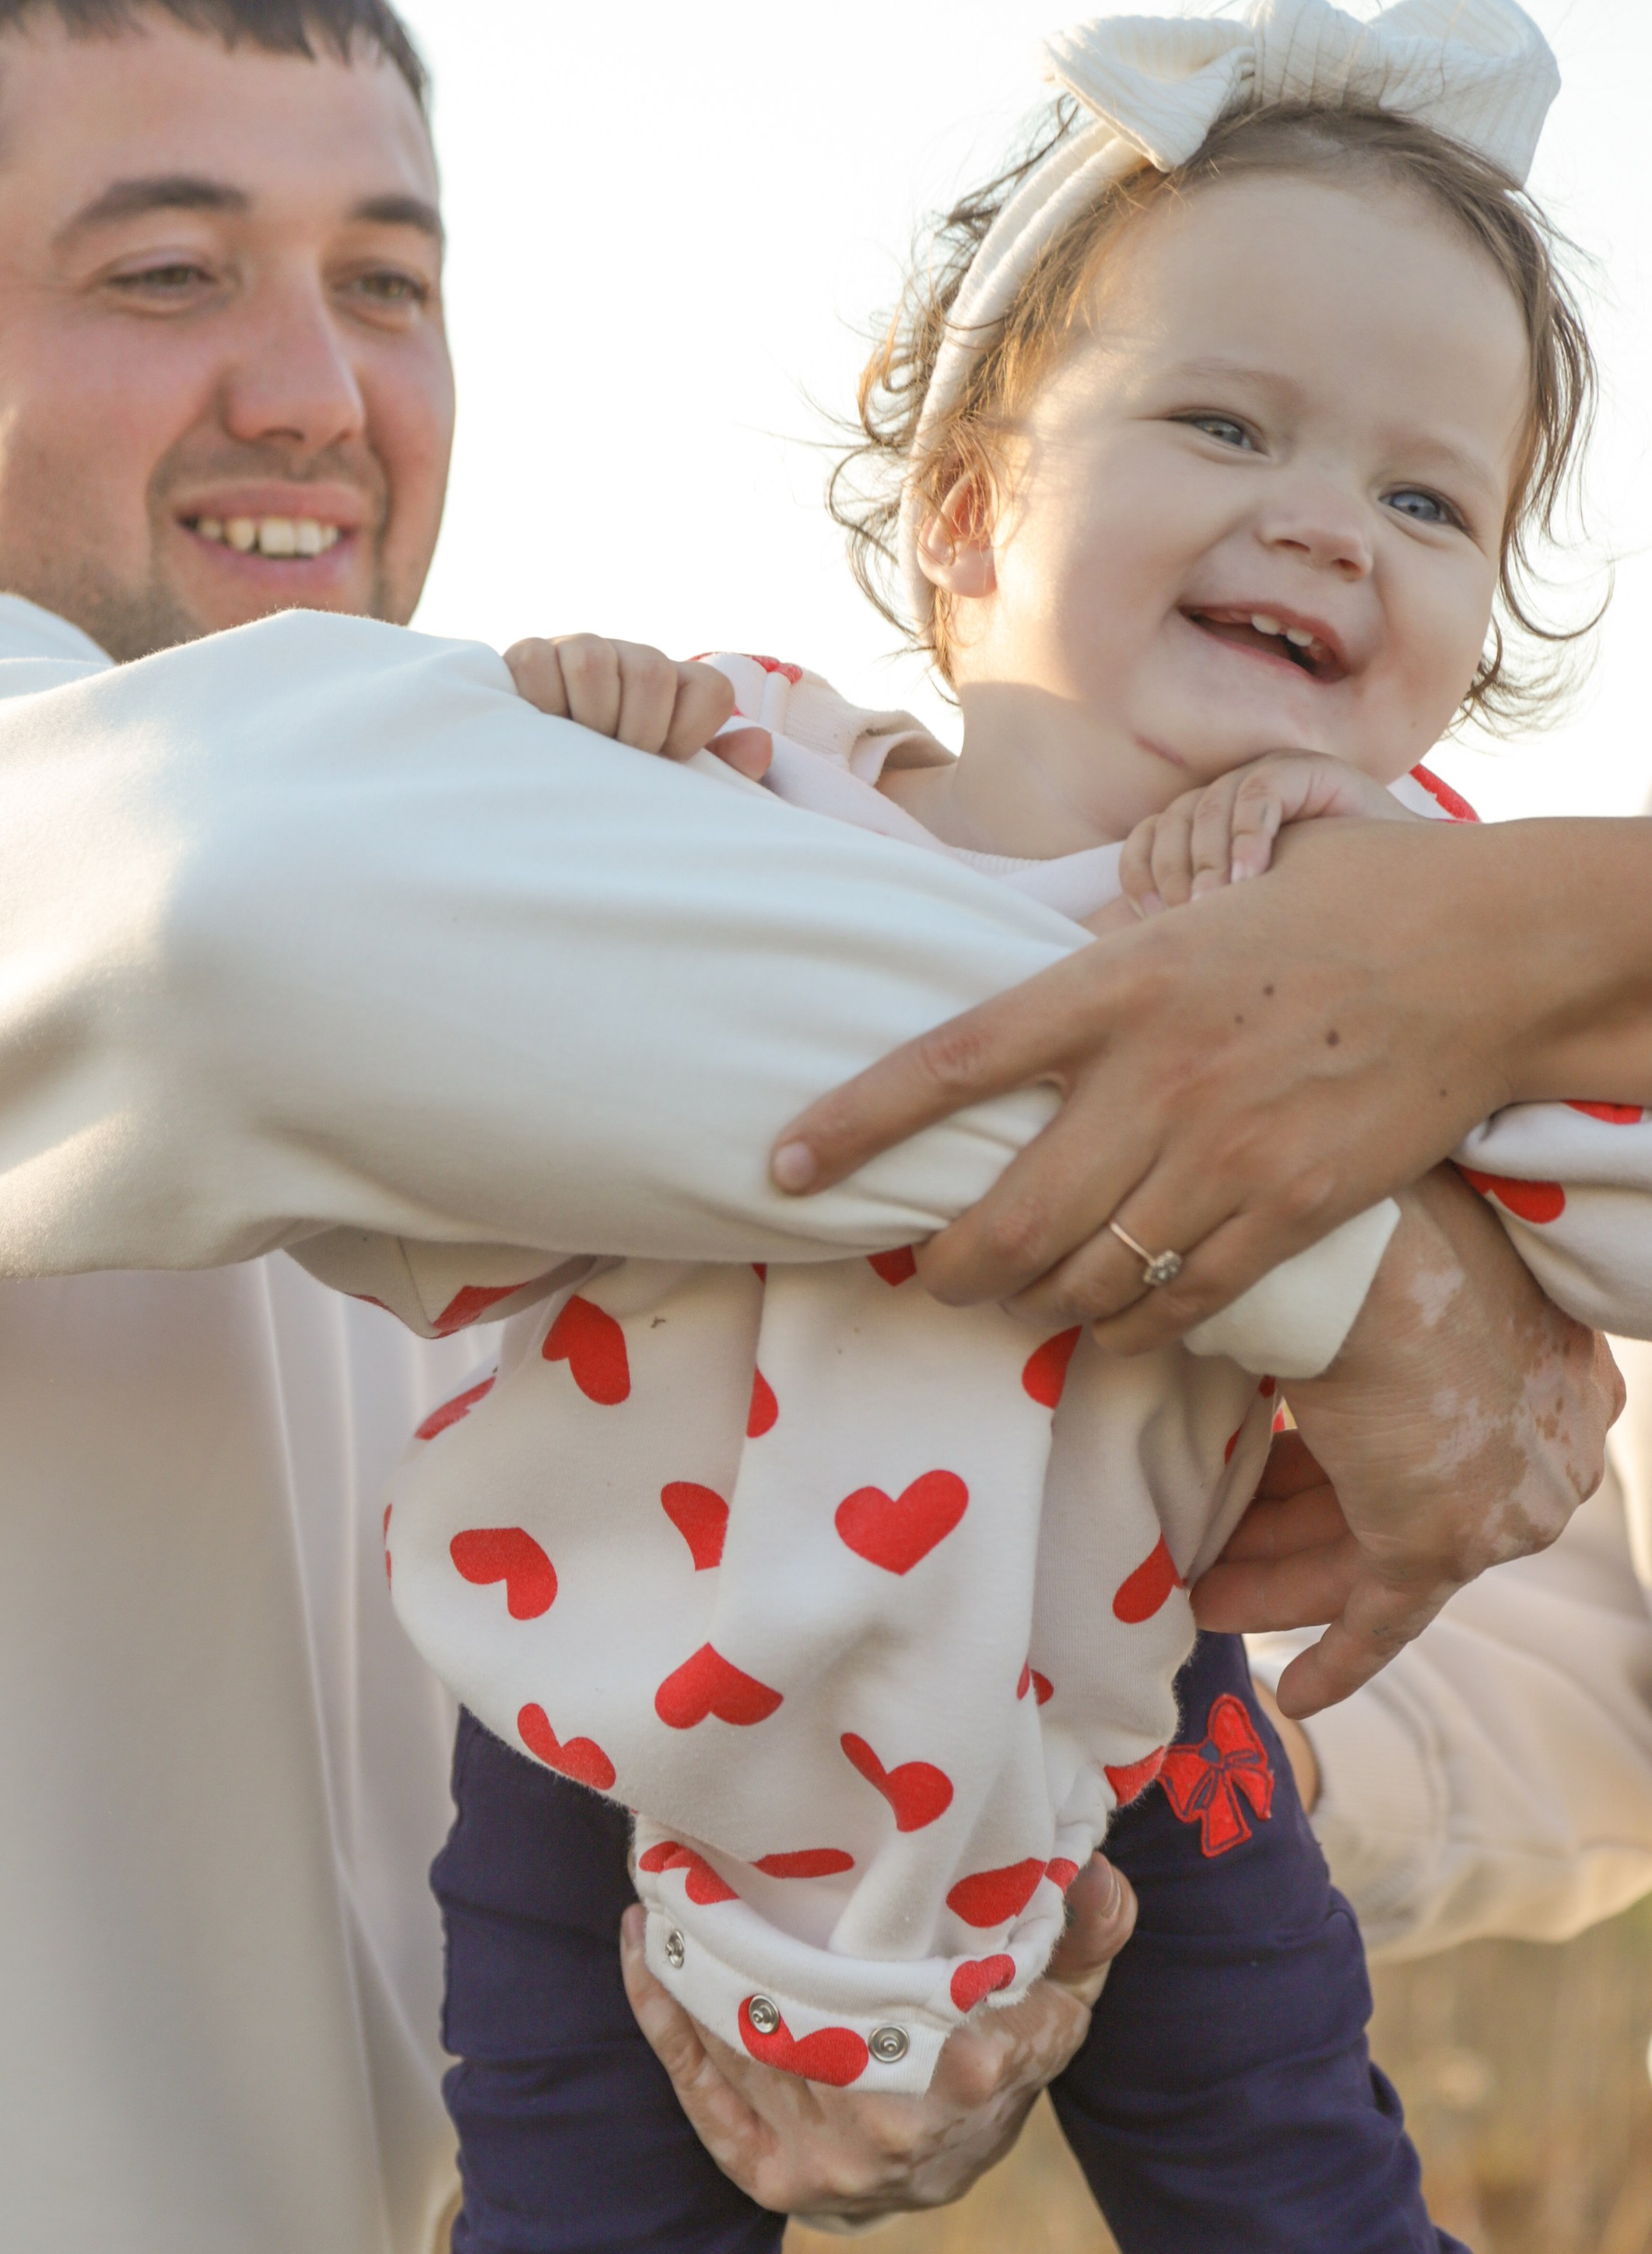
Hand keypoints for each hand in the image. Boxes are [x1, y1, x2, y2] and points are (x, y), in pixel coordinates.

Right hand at [503, 633, 771, 773]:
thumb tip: (758, 745)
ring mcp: (578, 650)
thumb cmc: (621, 788)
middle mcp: (631, 659)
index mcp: (676, 687)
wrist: (547, 788)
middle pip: (651, 671)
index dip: (690, 733)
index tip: (664, 760)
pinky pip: (537, 662)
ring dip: (588, 717)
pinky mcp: (529, 654)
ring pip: (593, 660)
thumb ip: (720, 772)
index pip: (710, 689)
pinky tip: (543, 730)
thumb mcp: (672, 788)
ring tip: (579, 750)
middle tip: (617, 760)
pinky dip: (540, 701)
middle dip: (637, 730)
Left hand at [618, 1856, 1135, 2219]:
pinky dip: (666, 2014)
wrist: (945, 2160)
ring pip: (750, 2043)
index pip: (950, 2038)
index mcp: (976, 2081)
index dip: (901, 1987)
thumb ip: (1090, 1929)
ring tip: (673, 1874)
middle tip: (709, 1853)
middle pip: (811, 2022)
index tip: (849, 1918)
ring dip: (701, 1960)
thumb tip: (1093, 1868)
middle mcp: (894, 2134)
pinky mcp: (768, 2178)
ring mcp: (826, 2166)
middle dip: (754, 1939)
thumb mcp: (1065, 1991)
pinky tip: (646, 1945)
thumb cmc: (1004, 2050)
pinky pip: (699, 2089)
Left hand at [768, 814, 1546, 1347]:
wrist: (1471, 953)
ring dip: (1039, 1307)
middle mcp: (1155, 1077)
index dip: (853, 1123)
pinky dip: (1131, 1333)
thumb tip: (996, 1027)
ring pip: (1086, 1280)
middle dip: (948, 1269)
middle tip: (933, 1275)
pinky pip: (1179, 1309)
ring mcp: (1224, 1155)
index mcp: (1112, 986)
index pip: (949, 1063)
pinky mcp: (1291, 1212)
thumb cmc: (1314, 923)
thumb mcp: (1180, 920)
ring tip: (1027, 1298)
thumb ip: (1090, 979)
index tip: (783, 1166)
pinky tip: (1119, 1324)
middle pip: (1008, 1218)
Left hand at [1120, 752, 1408, 915]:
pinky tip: (1252, 876)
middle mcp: (1228, 797)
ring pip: (1208, 807)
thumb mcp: (1248, 921)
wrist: (1404, 891)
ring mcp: (1264, 777)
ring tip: (1215, 907)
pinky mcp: (1303, 769)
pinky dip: (1249, 834)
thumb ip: (1205, 922)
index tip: (1148, 919)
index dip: (1140, 873)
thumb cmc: (1320, 914)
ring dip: (1207, 860)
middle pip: (1171, 823)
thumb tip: (1136, 954)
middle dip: (1174, 874)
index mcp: (1204, 829)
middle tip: (1186, 923)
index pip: (1148, 838)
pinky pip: (1259, 793)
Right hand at [1192, 1165, 1621, 1712]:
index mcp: (1553, 1364)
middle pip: (1402, 1501)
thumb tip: (1270, 1309)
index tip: (1279, 1476)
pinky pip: (1386, 1620)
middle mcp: (1550, 1442)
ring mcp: (1507, 1500)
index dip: (1350, 1461)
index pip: (1440, 1438)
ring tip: (1200, 1592)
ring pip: (1377, 1558)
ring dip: (1282, 1581)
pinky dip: (1338, 1658)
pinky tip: (1294, 1692)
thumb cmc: (1365, 1224)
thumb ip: (1357, 1311)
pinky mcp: (1448, 1543)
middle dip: (1296, 1529)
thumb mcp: (1383, 1264)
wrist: (1364, 1251)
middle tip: (1215, 1549)